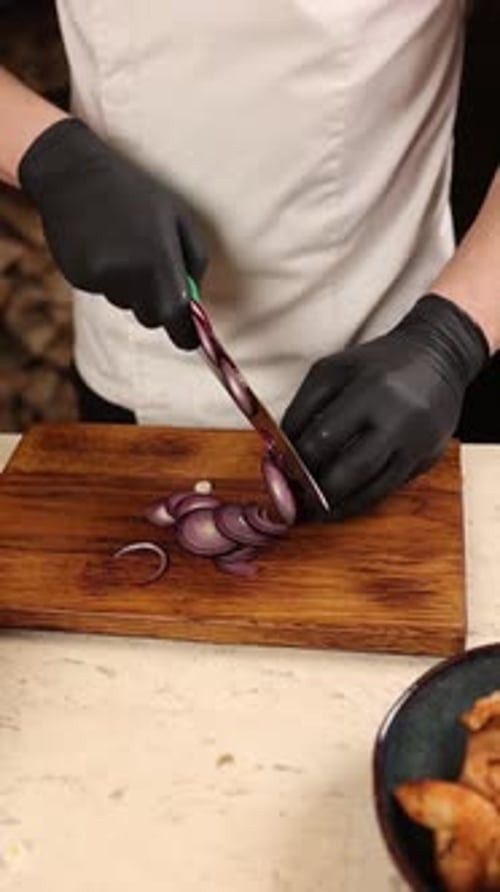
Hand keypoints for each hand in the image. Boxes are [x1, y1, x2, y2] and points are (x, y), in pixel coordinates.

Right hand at [18, 118, 206, 348]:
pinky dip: (108, 279)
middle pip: (152, 317)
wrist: (75, 173)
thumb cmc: (135, 194)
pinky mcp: (79, 278)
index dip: (185, 335)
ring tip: (124, 247)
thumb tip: (196, 301)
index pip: (176, 315)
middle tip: (153, 271)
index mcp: (159, 258)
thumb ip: (194, 261)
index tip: (190, 342)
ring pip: (126, 304)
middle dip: (157, 305)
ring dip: (130, 288)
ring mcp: (101, 277)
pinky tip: (103, 247)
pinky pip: (103, 292)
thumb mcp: (177, 217)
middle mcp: (129, 273)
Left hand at [282, 295, 488, 518]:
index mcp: (369, 389)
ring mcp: (418, 441)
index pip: (323, 437)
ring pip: (374, 487)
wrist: (438, 356)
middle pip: (351, 469)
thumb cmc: (376, 364)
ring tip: (317, 512)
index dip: (298, 461)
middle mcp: (398, 417)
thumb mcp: (333, 370)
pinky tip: (344, 504)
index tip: (281, 472)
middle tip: (297, 502)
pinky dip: (364, 500)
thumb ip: (304, 408)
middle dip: (319, 491)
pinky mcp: (429, 457)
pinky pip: (391, 488)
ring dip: (341, 505)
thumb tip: (281, 453)